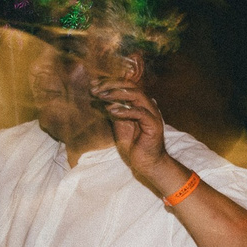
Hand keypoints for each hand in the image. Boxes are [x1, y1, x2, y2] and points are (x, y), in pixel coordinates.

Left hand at [90, 63, 173, 183]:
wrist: (147, 163)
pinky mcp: (154, 125)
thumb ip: (113, 110)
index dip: (109, 83)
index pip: (125, 86)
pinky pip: (140, 113)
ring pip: (136, 95)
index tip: (93, 85)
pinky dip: (125, 110)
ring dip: (117, 94)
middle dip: (111, 85)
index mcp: (139, 103)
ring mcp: (152, 114)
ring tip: (101, 96)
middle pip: (131, 86)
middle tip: (95, 90)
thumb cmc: (133, 145)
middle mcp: (148, 105)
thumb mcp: (119, 124)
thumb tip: (99, 97)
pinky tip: (111, 111)